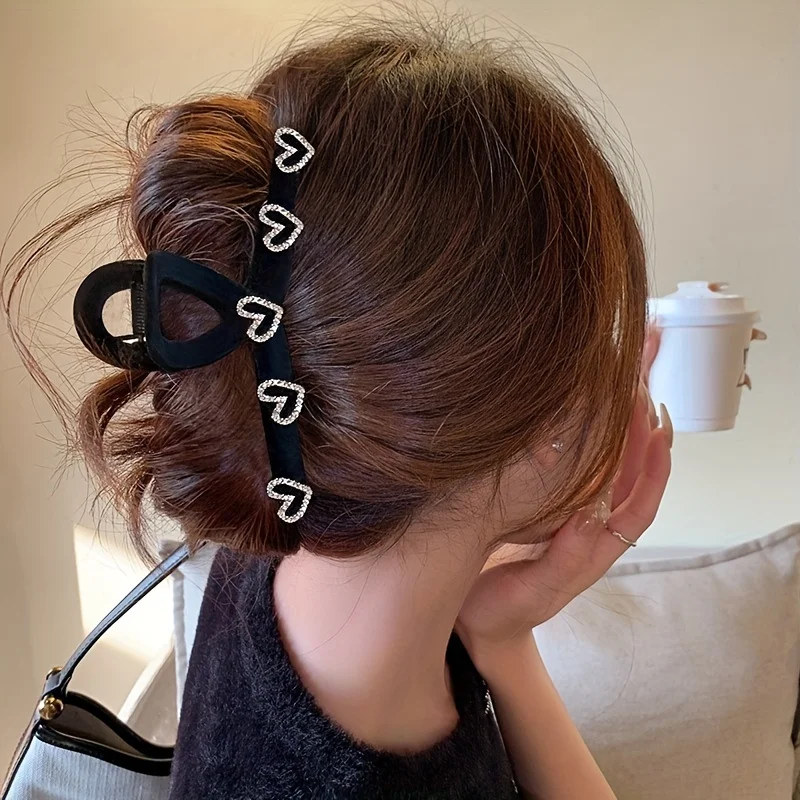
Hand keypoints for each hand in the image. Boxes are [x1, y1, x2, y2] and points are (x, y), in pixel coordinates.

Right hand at [457, 332, 671, 662]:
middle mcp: (590, 530)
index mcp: (594, 550)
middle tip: (642, 385)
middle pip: (631, 479)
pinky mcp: (548, 511)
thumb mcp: (532, 593)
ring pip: (609, 471)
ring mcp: (570, 519)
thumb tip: (593, 516)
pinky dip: (587, 441)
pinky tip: (578, 415)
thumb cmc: (502, 612)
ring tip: (619, 388)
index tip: (657, 425)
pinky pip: (579, 472)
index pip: (639, 504)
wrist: (478, 626)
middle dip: (642, 433)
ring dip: (620, 431)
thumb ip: (563, 559)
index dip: (653, 467)